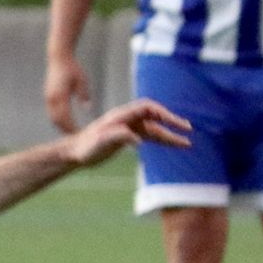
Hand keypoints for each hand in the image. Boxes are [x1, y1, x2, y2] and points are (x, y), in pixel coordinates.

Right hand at [44, 54, 91, 134]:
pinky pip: (52, 113)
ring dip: (61, 126)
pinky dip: (59, 120)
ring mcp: (48, 98)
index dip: (71, 127)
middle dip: (66, 130)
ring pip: (53, 118)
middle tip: (77, 138)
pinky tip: (67, 123)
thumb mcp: (82, 80)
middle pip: (57, 121)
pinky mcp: (48, 97)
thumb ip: (84, 95)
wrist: (58, 57)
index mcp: (60, 96)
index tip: (80, 134)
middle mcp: (51, 99)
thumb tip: (87, 108)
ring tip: (72, 133)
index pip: (65, 117)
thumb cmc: (72, 67)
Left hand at [64, 98, 191, 166]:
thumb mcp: (99, 143)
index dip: (164, 113)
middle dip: (172, 123)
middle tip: (188, 130)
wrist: (74, 154)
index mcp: (121, 116)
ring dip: (170, 136)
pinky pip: (149, 137)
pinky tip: (171, 145)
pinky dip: (161, 140)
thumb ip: (116, 137)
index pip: (148, 108)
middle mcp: (127, 119)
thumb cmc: (85, 148)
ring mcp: (129, 128)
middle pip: (155, 117)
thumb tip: (137, 139)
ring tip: (187, 144)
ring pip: (154, 129)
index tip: (176, 123)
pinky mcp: (128, 137)